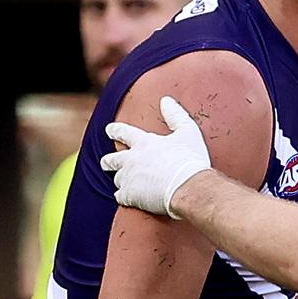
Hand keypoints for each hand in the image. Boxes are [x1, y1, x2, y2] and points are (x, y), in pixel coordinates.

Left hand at [101, 96, 211, 218]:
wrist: (189, 186)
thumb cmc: (190, 159)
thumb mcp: (188, 132)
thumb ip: (175, 115)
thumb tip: (166, 100)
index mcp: (144, 143)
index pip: (124, 132)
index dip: (115, 130)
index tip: (109, 129)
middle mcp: (131, 159)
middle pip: (112, 159)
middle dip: (108, 161)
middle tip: (107, 162)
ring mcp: (128, 178)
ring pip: (117, 179)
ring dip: (121, 180)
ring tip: (125, 183)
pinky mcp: (129, 195)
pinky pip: (120, 196)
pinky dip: (123, 196)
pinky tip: (129, 198)